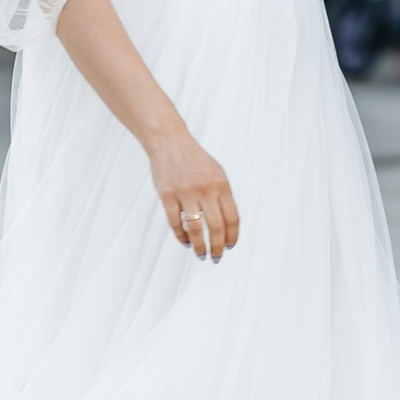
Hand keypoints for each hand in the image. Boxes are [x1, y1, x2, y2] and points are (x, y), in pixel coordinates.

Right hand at [147, 122, 239, 260]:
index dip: (232, 235)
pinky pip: (176, 222)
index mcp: (221, 184)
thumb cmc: (195, 160)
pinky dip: (181, 236)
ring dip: (200, 246)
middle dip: (218, 246)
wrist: (170, 142)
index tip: (230, 245)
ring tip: (202, 254)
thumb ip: (223, 195)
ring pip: (196, 228)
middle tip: (216, 257)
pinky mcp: (167, 196)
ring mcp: (185, 193)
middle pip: (216, 226)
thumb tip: (228, 224)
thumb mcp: (217, 172)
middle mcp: (205, 189)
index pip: (232, 217)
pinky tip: (186, 242)